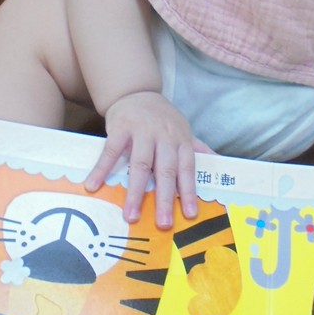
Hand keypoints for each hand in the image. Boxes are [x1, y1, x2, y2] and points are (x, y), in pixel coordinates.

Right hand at [84, 90, 210, 228]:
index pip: (187, 168)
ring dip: (135, 192)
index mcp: (180, 139)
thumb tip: (219, 163)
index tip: (189, 214)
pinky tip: (94, 185)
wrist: (137, 91)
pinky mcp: (120, 127)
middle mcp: (164, 135)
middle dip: (164, 199)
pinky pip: (111, 151)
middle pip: (165, 170)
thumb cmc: (161, 117)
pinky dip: (102, 169)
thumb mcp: (182, 129)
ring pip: (140, 164)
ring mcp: (142, 131)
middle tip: (163, 223)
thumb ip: (197, 148)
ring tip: (131, 216)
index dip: (188, 191)